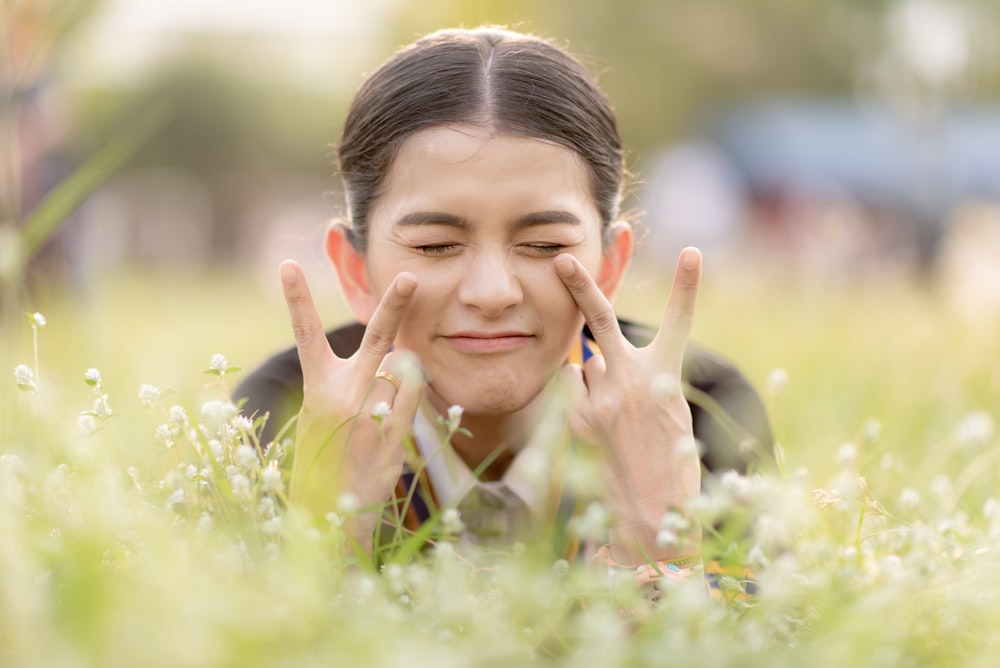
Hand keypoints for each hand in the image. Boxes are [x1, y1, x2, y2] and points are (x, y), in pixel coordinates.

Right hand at [279, 260, 423, 551]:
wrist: (332, 517)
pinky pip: (414, 396)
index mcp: (317, 390)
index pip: (305, 335)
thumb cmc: (323, 461)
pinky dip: (408, 395)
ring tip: (377, 405)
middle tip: (410, 276)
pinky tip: (392, 413)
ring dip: (397, 375)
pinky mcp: (397, 434)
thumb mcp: (319, 418)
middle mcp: (345, 397)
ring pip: (403, 368)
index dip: (296, 299)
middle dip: (395, 303)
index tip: (287, 264)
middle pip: (377, 337)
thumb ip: (347, 385)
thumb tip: (393, 357)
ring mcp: (374, 415)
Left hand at [554, 248, 702, 564]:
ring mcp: (602, 398)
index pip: (678, 322)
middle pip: (601, 320)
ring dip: (596, 375)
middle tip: (563, 258)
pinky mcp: (580, 417)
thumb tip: (584, 359)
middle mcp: (632, 380)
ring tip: (617, 414)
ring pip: (588, 364)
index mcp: (666, 377)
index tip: (692, 252)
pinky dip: (584, 396)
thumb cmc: (669, 460)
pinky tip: (601, 426)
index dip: (686, 286)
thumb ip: (635, 378)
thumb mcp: (669, 411)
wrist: (650, 511)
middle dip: (581, 285)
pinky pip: (576, 389)